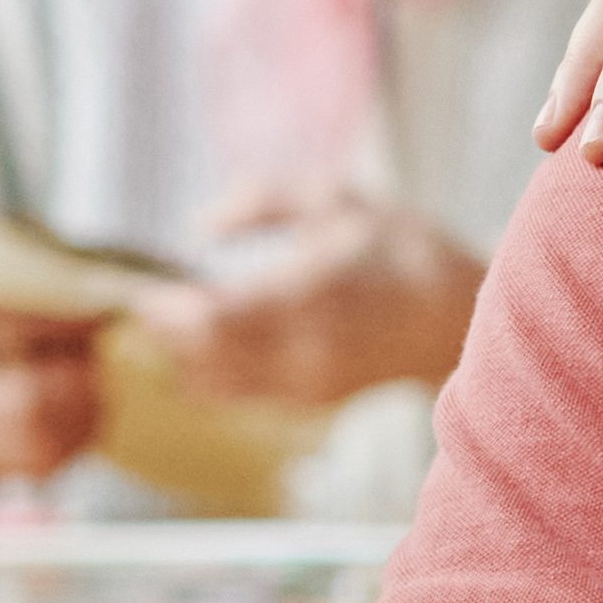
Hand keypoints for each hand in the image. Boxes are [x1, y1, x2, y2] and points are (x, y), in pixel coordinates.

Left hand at [132, 200, 487, 411]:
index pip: (215, 319)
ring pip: (212, 383)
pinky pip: (236, 394)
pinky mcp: (306, 403)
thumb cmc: (399, 249)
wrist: (459, 320)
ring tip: (166, 324)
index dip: (167, 310)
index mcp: (314, 294)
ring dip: (180, 357)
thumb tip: (200, 227)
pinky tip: (200, 346)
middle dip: (164, 334)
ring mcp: (307, 384)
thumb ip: (263, 200)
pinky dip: (208, 373)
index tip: (143, 287)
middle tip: (144, 303)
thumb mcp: (339, 198)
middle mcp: (307, 349)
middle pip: (202, 357)